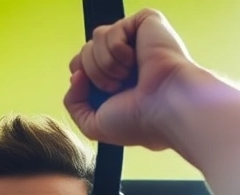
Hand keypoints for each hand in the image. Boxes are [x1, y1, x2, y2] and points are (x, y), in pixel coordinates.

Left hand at [64, 8, 196, 151]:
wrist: (165, 108)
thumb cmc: (139, 121)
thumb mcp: (94, 125)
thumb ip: (73, 103)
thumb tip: (76, 74)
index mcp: (115, 78)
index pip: (80, 65)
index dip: (83, 78)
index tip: (104, 93)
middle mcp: (124, 57)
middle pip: (84, 51)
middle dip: (94, 73)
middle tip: (119, 88)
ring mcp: (135, 39)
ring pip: (95, 39)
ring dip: (106, 65)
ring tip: (128, 76)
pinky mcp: (145, 23)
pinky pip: (111, 31)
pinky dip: (118, 51)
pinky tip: (137, 61)